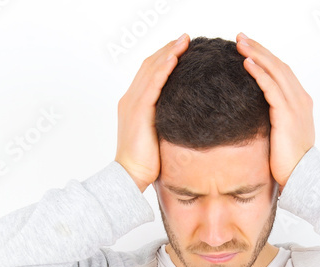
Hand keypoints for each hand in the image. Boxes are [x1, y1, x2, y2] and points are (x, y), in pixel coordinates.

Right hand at [115, 33, 189, 191]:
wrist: (130, 175)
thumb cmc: (146, 161)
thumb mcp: (159, 135)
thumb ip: (167, 120)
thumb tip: (188, 117)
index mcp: (134, 103)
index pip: (149, 73)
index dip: (165, 58)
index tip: (181, 49)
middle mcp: (131, 99)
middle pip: (150, 65)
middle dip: (168, 49)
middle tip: (186, 38)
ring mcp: (133, 104)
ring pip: (151, 71)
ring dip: (169, 53)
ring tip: (184, 42)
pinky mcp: (139, 112)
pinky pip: (152, 86)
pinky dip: (163, 71)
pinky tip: (175, 60)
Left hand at [236, 33, 314, 193]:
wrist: (303, 176)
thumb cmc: (290, 161)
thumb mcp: (282, 135)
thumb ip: (273, 119)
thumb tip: (254, 115)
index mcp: (300, 103)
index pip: (282, 72)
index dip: (266, 57)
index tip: (249, 47)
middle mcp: (300, 100)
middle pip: (278, 66)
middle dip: (259, 49)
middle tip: (240, 37)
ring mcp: (295, 106)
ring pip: (275, 71)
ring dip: (257, 55)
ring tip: (240, 44)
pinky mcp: (286, 115)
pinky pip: (271, 87)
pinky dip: (260, 73)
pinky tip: (247, 63)